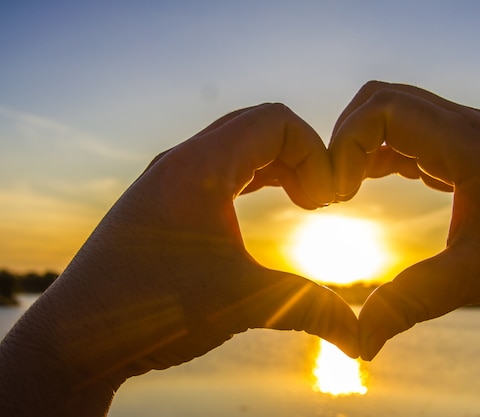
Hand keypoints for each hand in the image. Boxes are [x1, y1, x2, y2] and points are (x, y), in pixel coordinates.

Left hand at [0, 104, 358, 415]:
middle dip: (302, 155)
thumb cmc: (151, 312)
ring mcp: (169, 177)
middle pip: (260, 123)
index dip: (316, 154)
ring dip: (280, 163)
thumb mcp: (242, 302)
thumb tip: (360, 338)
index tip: (327, 203)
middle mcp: (181, 161)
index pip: (276, 121)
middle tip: (320, 201)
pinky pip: (222, 165)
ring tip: (304, 202)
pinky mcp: (166, 197)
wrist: (77, 337)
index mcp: (199, 168)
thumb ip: (309, 309)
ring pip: (239, 142)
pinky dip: (256, 175)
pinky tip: (272, 202)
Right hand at [330, 81, 479, 359]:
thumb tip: (360, 342)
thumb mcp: (477, 280)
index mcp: (468, 145)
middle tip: (335, 192)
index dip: (344, 145)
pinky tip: (375, 183)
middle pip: (383, 99)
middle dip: (345, 139)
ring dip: (364, 144)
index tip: (337, 197)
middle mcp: (469, 125)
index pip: (383, 110)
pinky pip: (417, 132)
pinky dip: (385, 151)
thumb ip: (411, 303)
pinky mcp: (475, 146)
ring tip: (347, 191)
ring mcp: (474, 132)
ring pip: (398, 110)